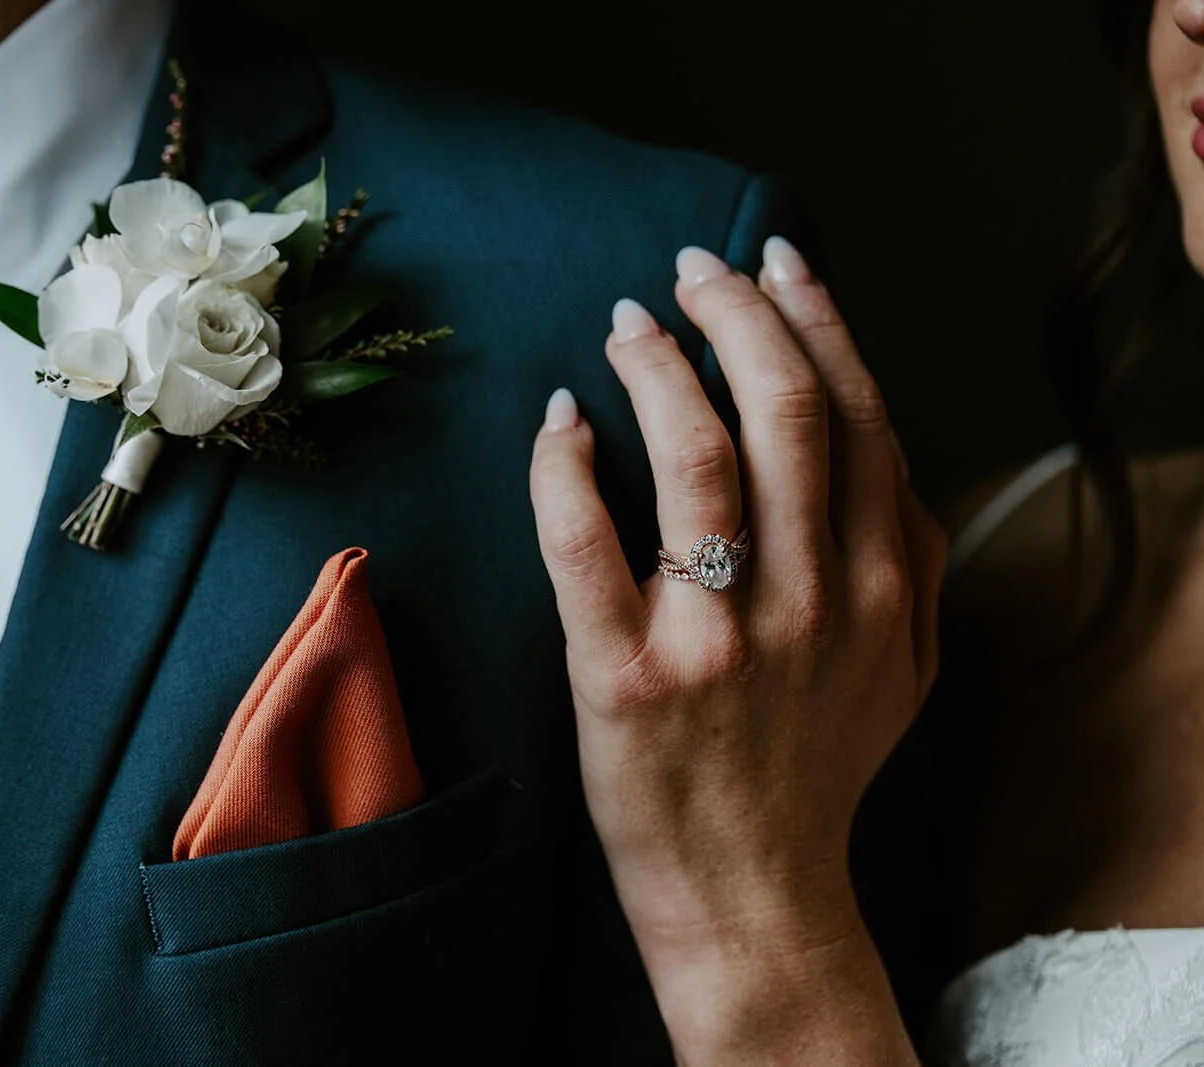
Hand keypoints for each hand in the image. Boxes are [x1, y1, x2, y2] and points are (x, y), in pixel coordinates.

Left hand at [528, 238, 943, 1063]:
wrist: (751, 891)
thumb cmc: (812, 771)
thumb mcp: (904, 669)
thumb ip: (915, 561)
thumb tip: (890, 458)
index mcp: (882, 584)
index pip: (857, 411)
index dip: (813, 317)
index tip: (774, 263)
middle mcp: (809, 599)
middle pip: (781, 407)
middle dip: (734, 310)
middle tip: (691, 269)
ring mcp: (714, 636)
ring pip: (688, 450)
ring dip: (653, 363)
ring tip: (628, 323)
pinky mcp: (623, 673)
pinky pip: (583, 537)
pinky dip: (565, 461)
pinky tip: (562, 418)